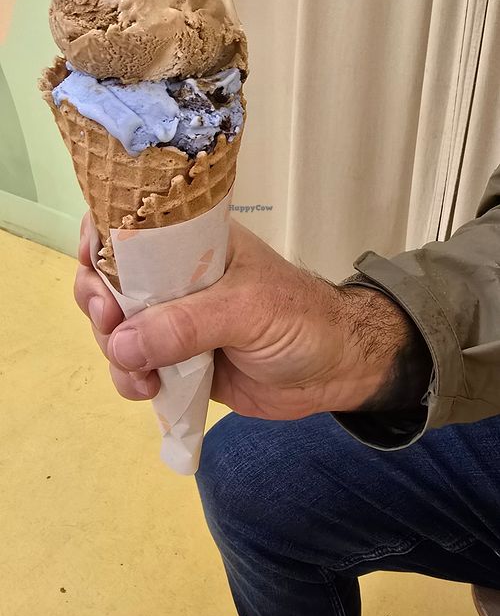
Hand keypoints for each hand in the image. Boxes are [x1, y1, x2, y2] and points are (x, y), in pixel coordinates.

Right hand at [75, 214, 412, 419]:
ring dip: (113, 349)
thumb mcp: (247, 309)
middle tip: (110, 326)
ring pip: (115, 328)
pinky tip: (148, 389)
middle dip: (98, 302)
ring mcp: (172, 320)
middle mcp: (174, 277)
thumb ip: (186, 324)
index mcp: (191, 243)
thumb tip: (120, 342)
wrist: (335, 372)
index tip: (94, 268)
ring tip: (140, 373)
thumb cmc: (300, 319)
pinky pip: (133, 367)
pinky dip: (130, 379)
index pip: (132, 225)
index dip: (100, 239)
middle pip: (109, 279)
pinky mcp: (176, 361)